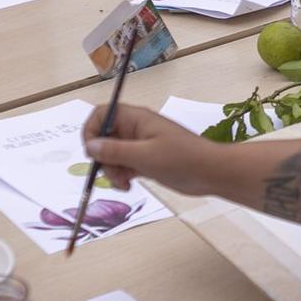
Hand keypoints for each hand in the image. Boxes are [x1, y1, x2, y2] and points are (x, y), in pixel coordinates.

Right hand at [82, 104, 215, 194]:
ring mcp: (141, 145)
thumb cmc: (181, 159)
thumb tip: (90, 146)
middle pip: (104, 138)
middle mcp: (136, 129)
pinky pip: (124, 165)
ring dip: (112, 171)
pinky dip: (122, 176)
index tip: (92, 153)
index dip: (92, 131)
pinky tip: (129, 186)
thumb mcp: (144, 156)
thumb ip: (114, 151)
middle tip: (113, 174)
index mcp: (136, 119)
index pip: (102, 114)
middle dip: (103, 158)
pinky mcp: (146, 160)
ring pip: (113, 155)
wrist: (210, 173)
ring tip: (124, 183)